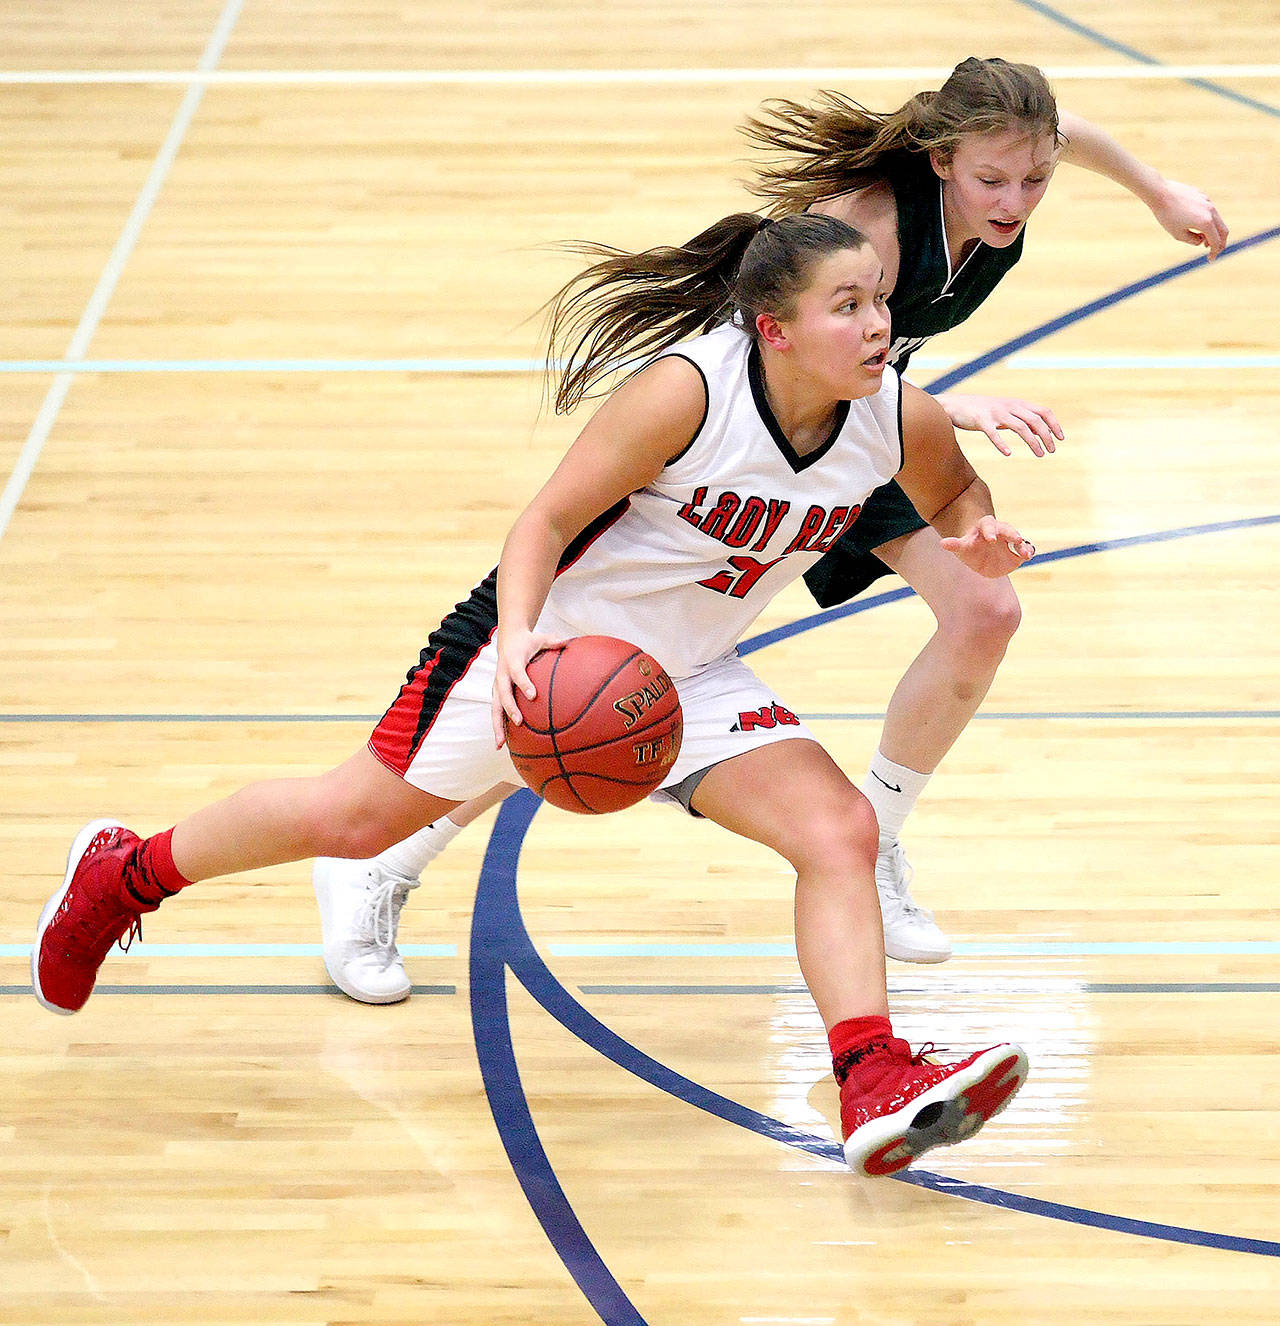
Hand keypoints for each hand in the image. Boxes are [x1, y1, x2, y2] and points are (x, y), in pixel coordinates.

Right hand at [491, 630, 566, 747]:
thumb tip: (569, 642)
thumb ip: (554, 641)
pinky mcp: (496, 693)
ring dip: (497, 726)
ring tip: (500, 744)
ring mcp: (497, 685)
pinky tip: (502, 744)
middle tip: (519, 722)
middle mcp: (502, 675)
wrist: (508, 640)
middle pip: (502, 694)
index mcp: (513, 661)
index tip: (533, 695)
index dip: (524, 683)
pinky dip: (498, 727)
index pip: (517, 673)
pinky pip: (496, 711)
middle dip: (510, 709)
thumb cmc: (529, 641)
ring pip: (495, 707)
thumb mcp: (541, 638)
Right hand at [936, 392, 1062, 457]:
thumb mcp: (1005, 412)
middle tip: (1051, 451)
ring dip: (1033, 442)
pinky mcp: (981, 421)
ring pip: (1020, 427)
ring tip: (1040, 454)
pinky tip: (1008, 453)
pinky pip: (993, 433)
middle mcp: (1009, 406)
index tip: (1060, 439)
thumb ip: (1021, 419)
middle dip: (1047, 436)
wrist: (955, 405)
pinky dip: (1001, 444)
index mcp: (1017, 404)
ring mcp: (995, 413)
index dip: (1054, 424)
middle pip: (1035, 420)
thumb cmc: (982, 411)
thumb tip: (1039, 431)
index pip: (1043, 411)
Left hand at [939, 516, 1034, 577]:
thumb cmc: (970, 548)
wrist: (980, 558)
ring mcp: (1010, 542)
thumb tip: (942, 543)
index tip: (991, 539)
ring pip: (1019, 540)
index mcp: (986, 527)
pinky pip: (1025, 550)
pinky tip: (1028, 556)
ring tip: (1025, 553)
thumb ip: (954, 544)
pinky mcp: (1017, 554)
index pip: (988, 525)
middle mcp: (1000, 532)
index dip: (990, 531)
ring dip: (1023, 546)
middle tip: (1017, 539)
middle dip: (1012, 533)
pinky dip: (1028, 552)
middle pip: (1007, 529)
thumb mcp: (962, 547)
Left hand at [1147, 179, 1228, 257]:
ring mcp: (1208, 202)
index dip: (1214, 252)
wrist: (1161, 193)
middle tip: (1214, 251)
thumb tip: (1202, 240)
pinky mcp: (1203, 196)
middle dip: (1220, 242)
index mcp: (1206, 222)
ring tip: (1203, 239)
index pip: (1216, 241)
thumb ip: (1193, 240)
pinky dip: (1208, 221)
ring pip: (1217, 219)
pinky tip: (1196, 224)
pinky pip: (1210, 211)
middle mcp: (1211, 211)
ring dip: (1213, 232)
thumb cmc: (1167, 216)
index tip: (1210, 259)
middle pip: (1223, 230)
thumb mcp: (1178, 234)